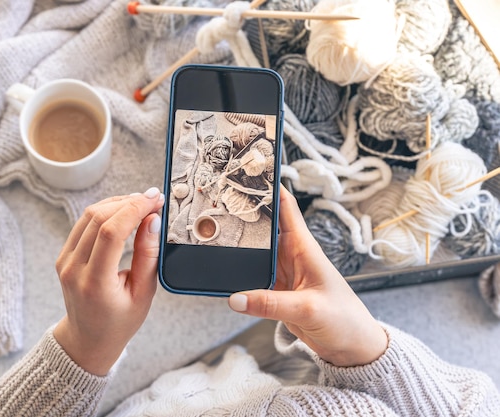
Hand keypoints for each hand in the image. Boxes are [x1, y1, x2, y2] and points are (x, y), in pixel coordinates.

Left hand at [53, 187, 163, 374]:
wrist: (88, 339)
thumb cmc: (119, 321)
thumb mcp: (144, 294)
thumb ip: (148, 255)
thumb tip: (153, 220)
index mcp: (94, 283)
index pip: (111, 232)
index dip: (135, 210)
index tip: (154, 200)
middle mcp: (74, 269)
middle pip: (98, 218)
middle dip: (129, 202)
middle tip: (152, 199)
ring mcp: (64, 261)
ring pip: (89, 215)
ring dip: (117, 203)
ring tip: (141, 203)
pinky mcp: (64, 255)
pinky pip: (83, 223)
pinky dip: (105, 211)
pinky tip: (124, 211)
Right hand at [228, 186, 386, 366]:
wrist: (351, 348)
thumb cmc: (344, 321)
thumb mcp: (307, 309)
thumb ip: (270, 304)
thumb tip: (235, 298)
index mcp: (304, 247)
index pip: (285, 207)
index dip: (269, 186)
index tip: (248, 170)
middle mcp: (291, 255)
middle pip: (262, 226)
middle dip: (243, 213)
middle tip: (216, 201)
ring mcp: (281, 273)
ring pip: (254, 251)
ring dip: (237, 243)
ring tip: (212, 232)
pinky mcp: (275, 290)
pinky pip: (251, 276)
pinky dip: (238, 272)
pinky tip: (223, 270)